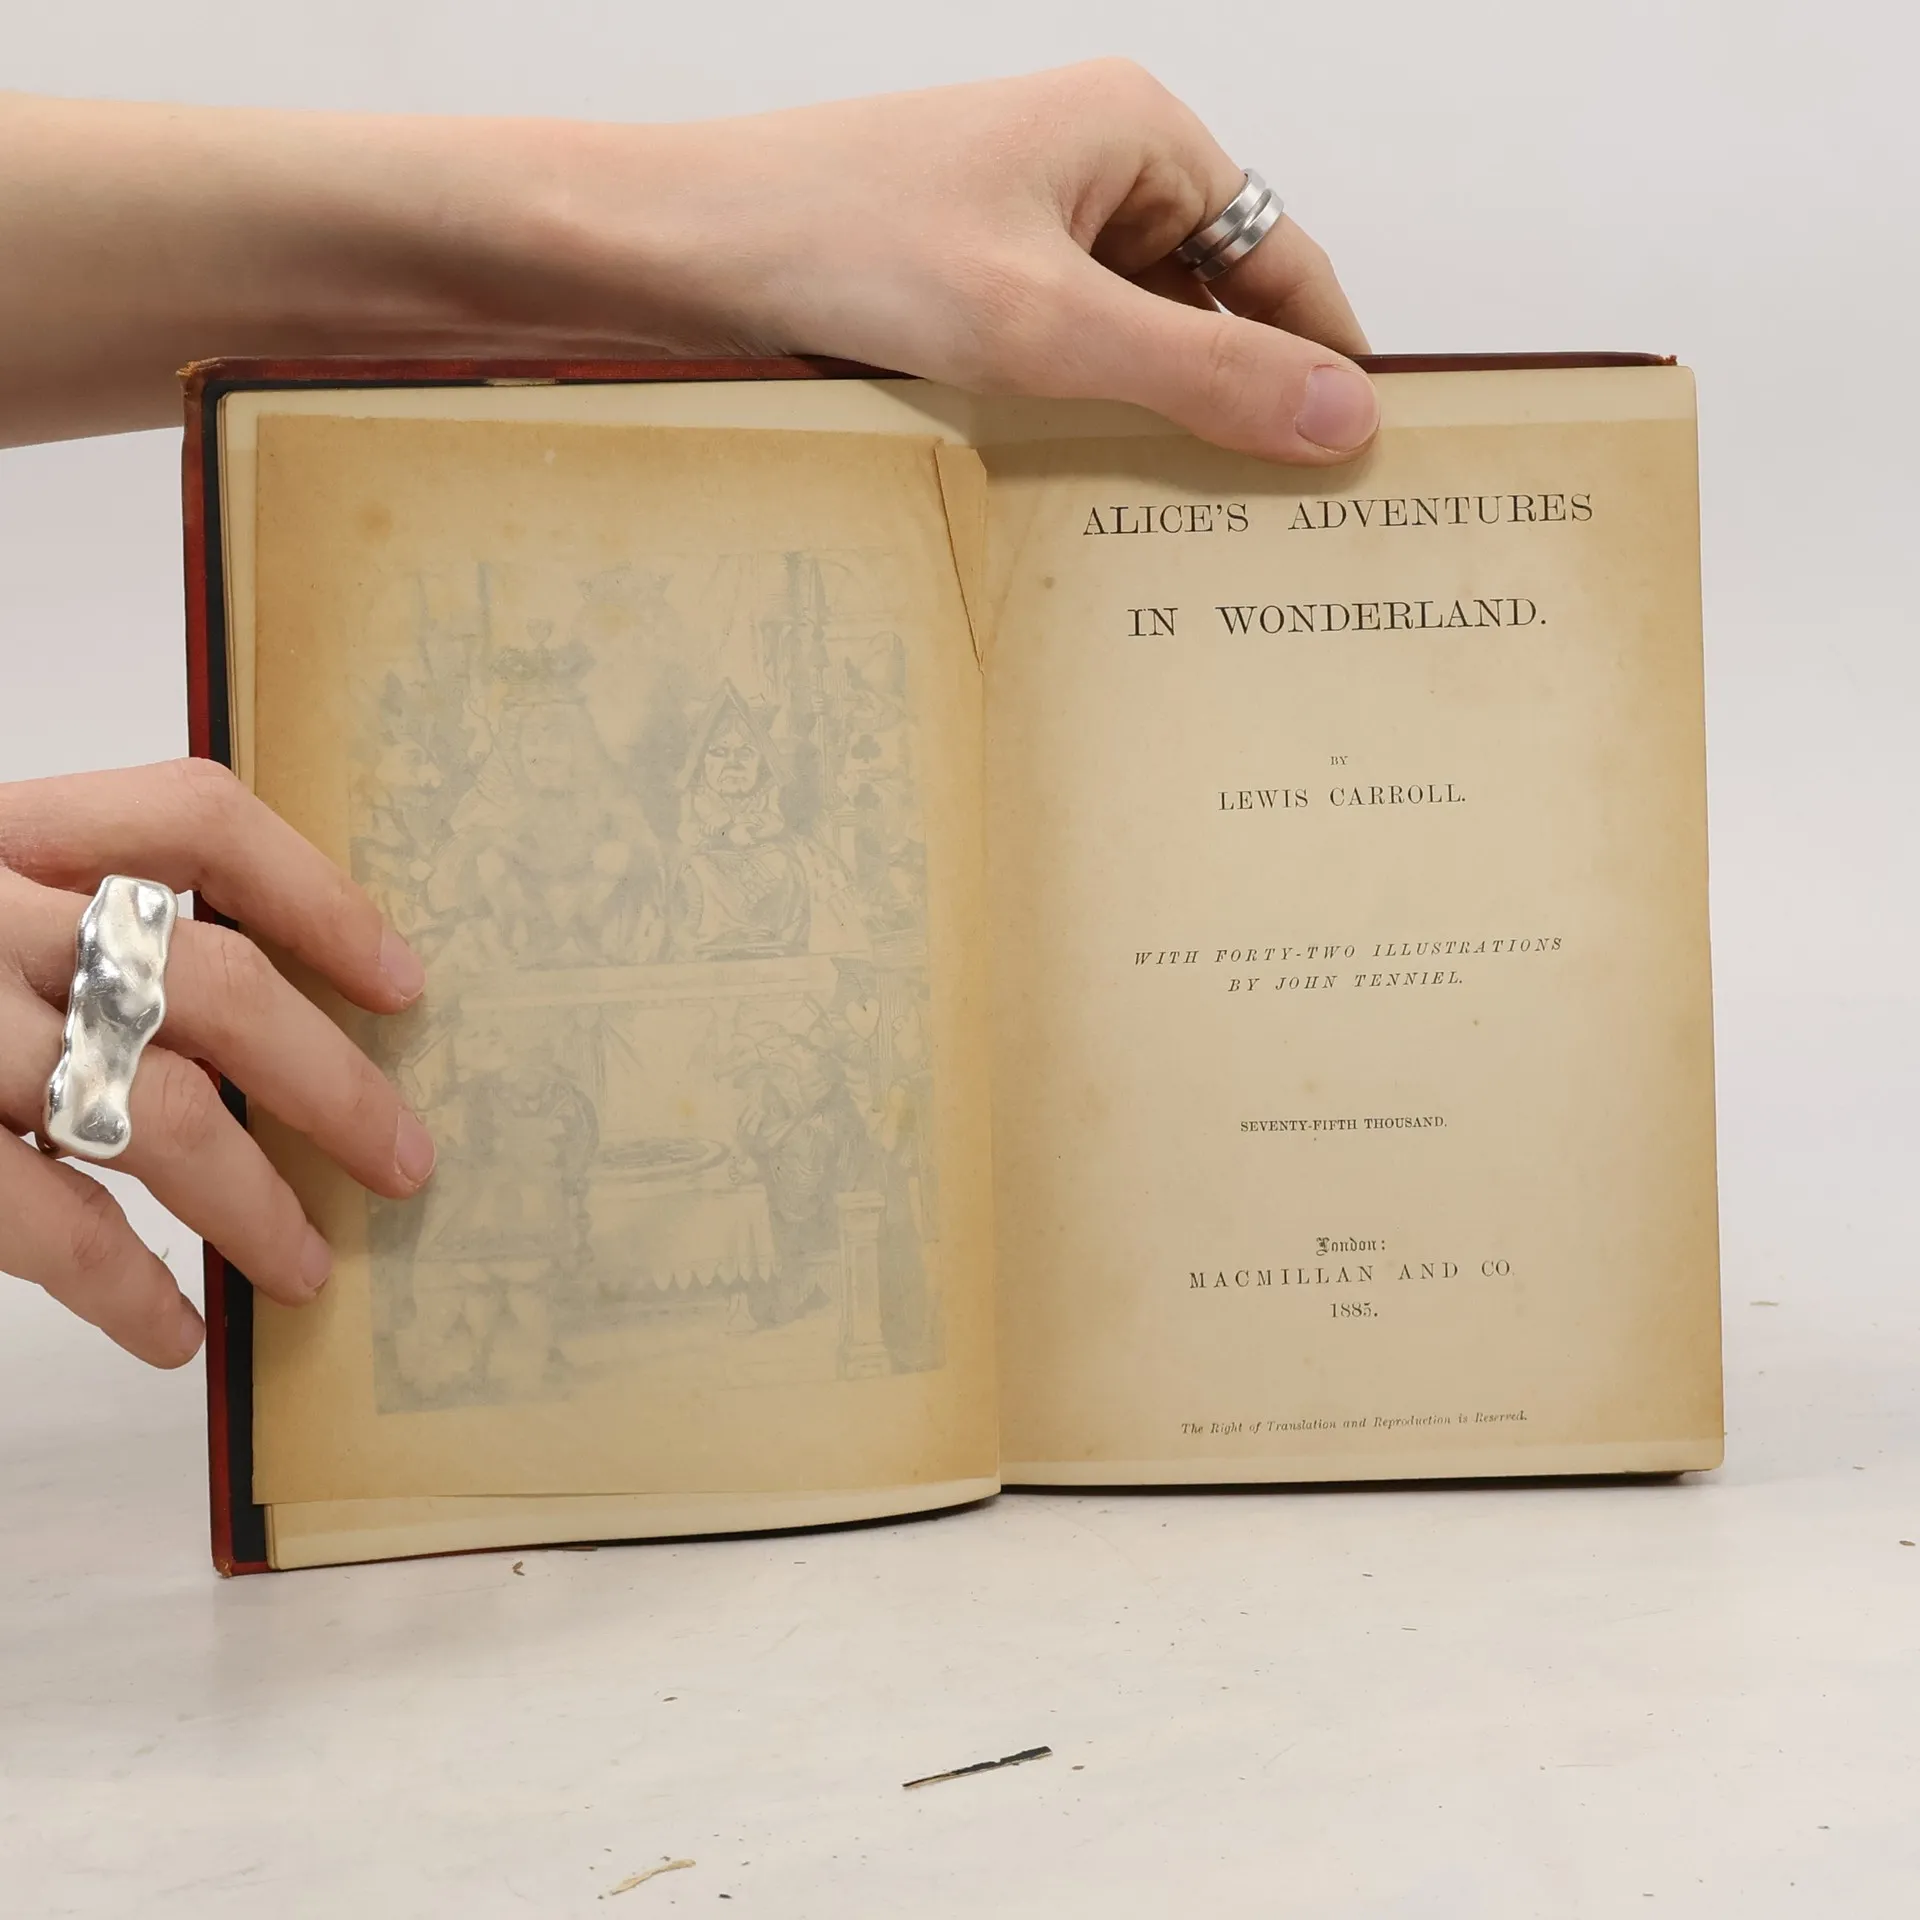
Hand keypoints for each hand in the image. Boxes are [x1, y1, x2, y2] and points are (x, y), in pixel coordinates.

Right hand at [0, 761, 434, 1365]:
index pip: (192, 819)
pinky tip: (171, 1330)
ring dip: (256, 1204)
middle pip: (209, 977)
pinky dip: (123, 1285)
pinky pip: (42, 1217)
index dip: (316, 896)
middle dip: (332, 1081)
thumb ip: (55, 912)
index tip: (400, 980)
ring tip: (308, 1272)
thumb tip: (228, 1003)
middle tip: (406, 1159)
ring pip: (153, 1109)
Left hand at [566, 60, 1377, 462]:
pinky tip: (1089, 491)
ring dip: (1156, 421)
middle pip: (1215, 302)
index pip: (1285, 262)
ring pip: (1135, 337)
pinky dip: (1085, 415)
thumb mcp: (1048, 328)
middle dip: (1241, 404)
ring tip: (1190, 530)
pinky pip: (1065, 353)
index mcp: (1139, 136)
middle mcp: (1093, 168)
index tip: (1360, 466)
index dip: (1326, 362)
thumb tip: (1344, 418)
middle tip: (1277, 526)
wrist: (678, 245)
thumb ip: (1203, 374)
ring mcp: (1027, 222)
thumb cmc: (845, 245)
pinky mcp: (971, 275)